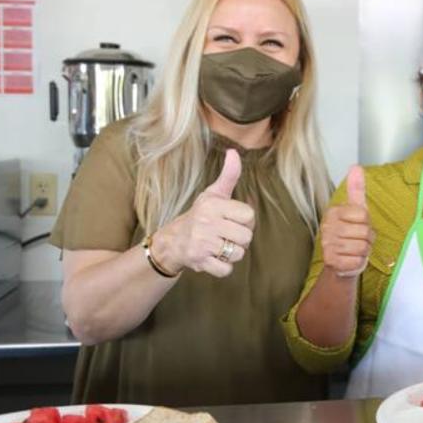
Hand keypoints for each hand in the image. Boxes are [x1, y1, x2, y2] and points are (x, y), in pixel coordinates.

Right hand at [152, 149, 254, 277]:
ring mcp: (202, 243)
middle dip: (239, 239)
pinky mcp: (199, 261)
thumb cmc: (200, 216)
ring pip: (239, 254)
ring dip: (231, 254)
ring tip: (218, 246)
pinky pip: (226, 270)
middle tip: (225, 235)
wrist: (172, 241)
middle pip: (246, 237)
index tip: (231, 219)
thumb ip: (229, 175)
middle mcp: (207, 223)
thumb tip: (234, 152)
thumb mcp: (212, 194)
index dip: (244, 220)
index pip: (249, 215)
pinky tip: (213, 258)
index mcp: (213, 205)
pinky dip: (222, 268)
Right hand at [320, 166, 373, 278]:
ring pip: (362, 247)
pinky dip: (359, 262)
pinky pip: (357, 261)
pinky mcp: (332, 261)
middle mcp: (327, 227)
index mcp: (334, 212)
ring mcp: (328, 245)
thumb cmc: (350, 234)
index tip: (358, 225)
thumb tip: (356, 167)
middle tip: (358, 240)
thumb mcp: (356, 210)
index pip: (363, 214)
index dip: (367, 222)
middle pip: (364, 231)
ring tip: (355, 250)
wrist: (340, 262)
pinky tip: (351, 260)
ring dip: (364, 251)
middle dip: (367, 238)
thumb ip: (356, 190)